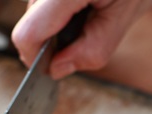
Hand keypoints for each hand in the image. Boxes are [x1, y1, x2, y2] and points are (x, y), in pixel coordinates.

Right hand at [11, 0, 151, 78]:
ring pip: (33, 13)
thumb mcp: (123, 18)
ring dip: (54, 26)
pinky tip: (80, 7)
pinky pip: (41, 3)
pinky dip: (56, 13)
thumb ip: (90, 50)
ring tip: (87, 14)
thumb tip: (56, 69)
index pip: (29, 33)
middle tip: (85, 34)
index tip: (53, 68)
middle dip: (50, 41)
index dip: (36, 58)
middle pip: (28, 23)